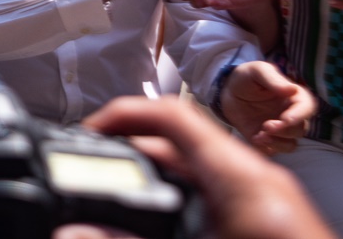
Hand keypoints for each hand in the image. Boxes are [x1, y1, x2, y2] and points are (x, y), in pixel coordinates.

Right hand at [74, 96, 334, 238]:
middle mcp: (258, 181)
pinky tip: (162, 225)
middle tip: (95, 174)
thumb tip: (74, 232)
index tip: (89, 133)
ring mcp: (267, 202)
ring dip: (156, 179)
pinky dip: (181, 199)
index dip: (123, 115)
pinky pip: (216, 195)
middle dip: (132, 156)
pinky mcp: (268, 222)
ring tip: (121, 197)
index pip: (173, 116)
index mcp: (242, 179)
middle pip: (181, 145)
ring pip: (197, 172)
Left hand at [219, 60, 314, 154]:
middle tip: (266, 126)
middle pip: (299, 129)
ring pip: (291, 144)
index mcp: (293, 97)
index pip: (307, 108)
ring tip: (260, 136)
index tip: (285, 119)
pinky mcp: (267, 140)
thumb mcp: (257, 71)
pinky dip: (267, 148)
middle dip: (285, 131)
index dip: (299, 115)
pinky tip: (255, 139)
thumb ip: (273, 79)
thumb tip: (292, 90)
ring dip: (278, 143)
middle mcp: (290, 115)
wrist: (227, 91)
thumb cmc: (246, 77)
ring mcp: (280, 130)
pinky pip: (274, 151)